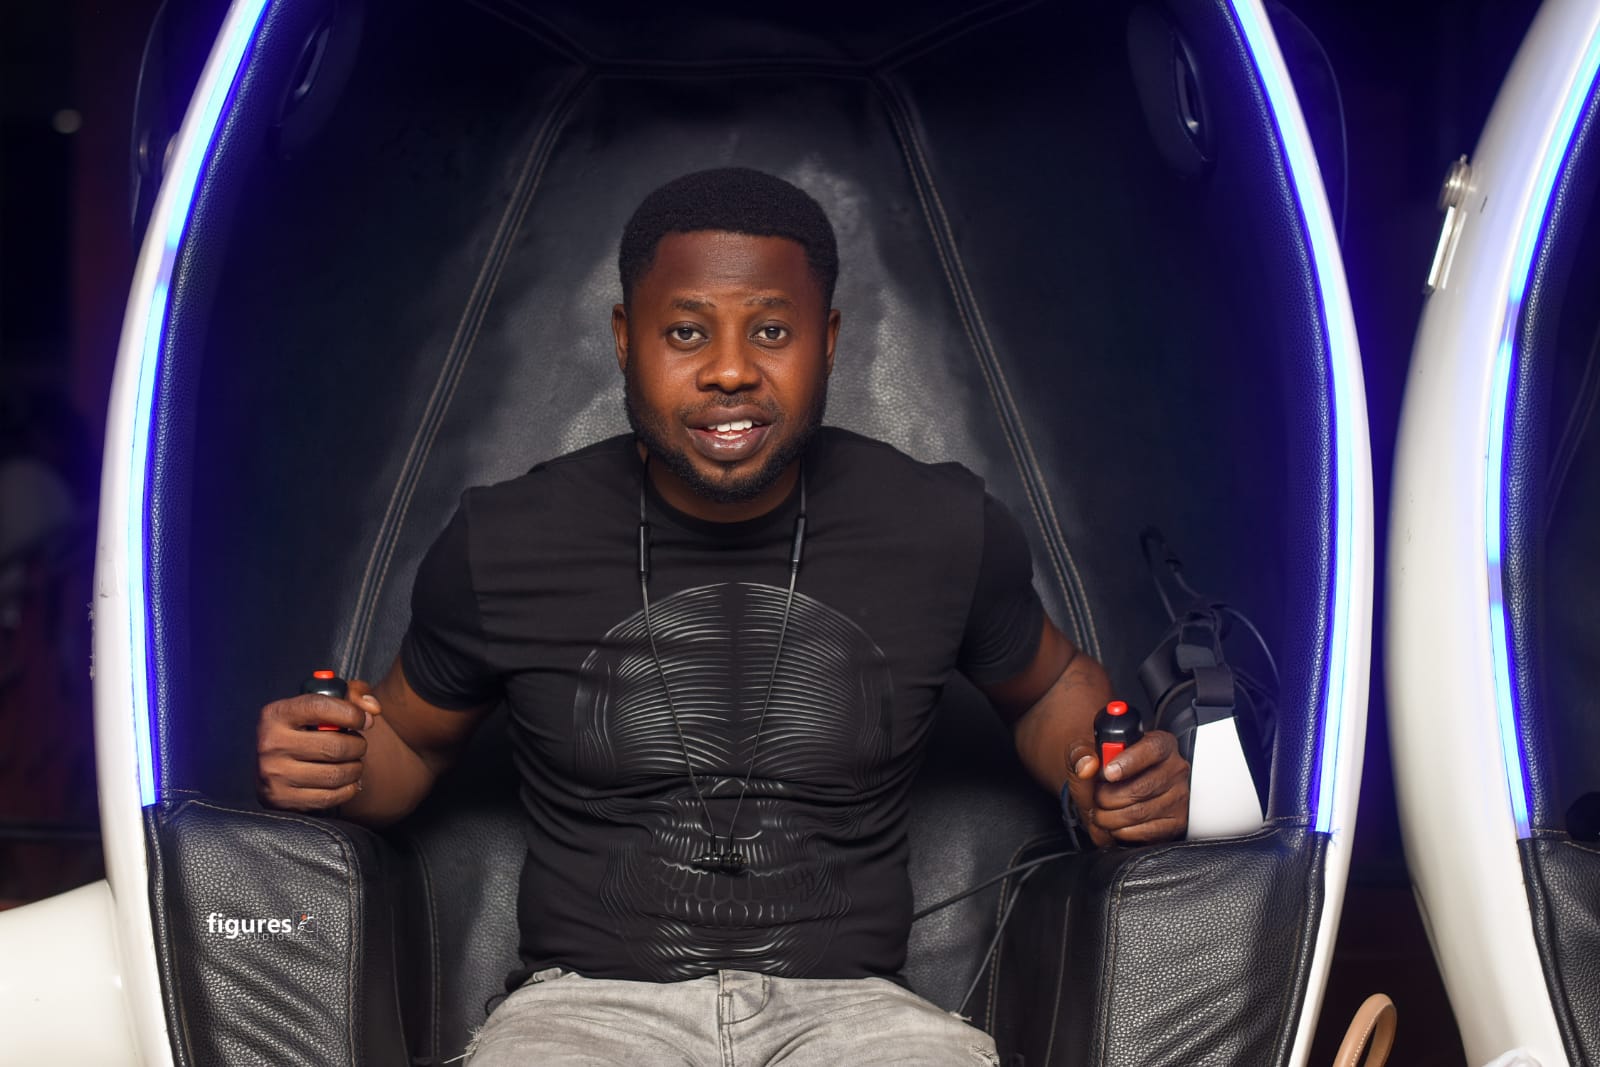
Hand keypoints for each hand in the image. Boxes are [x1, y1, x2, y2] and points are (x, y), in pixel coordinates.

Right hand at [256, 679, 381, 810]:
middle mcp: (271, 743)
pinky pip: (329, 797)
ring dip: (355, 768)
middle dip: (357, 746)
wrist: (272, 766)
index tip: (365, 720)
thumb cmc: (305, 730)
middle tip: (358, 745)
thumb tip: (373, 709)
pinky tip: (347, 781)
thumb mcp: (321, 704)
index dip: (351, 713)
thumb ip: (352, 695)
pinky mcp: (282, 799)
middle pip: (334, 746)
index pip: (320, 707)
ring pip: (335, 774)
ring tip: (353, 762)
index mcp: (277, 714)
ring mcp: (275, 774)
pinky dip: (348, 789)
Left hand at [1066, 730, 1189, 845]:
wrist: (1116, 790)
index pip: (1153, 748)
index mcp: (1160, 744)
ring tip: (1099, 812)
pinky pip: (1146, 832)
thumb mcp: (1089, 753)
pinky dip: (1122, 831)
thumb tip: (1086, 765)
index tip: (1108, 773)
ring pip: (1140, 812)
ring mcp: (1179, 797)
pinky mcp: (1177, 822)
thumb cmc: (1105, 769)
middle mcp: (1175, 769)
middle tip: (1095, 798)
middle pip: (1142, 787)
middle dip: (1108, 797)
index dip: (1129, 762)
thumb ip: (1081, 753)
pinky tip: (1114, 824)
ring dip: (1110, 817)